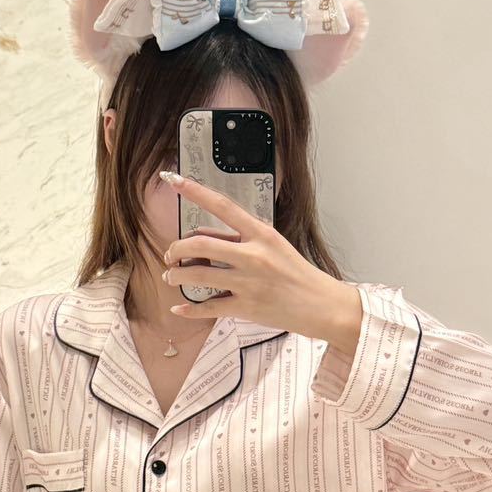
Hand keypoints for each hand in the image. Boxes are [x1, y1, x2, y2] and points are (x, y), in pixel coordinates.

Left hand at [159, 170, 361, 349]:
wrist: (321, 305)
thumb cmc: (297, 274)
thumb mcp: (275, 245)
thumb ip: (243, 238)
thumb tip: (204, 236)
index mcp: (261, 234)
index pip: (223, 206)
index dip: (195, 192)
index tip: (174, 181)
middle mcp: (253, 255)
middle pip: (199, 244)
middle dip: (176, 249)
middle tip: (170, 255)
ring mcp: (248, 282)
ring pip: (197, 276)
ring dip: (176, 276)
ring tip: (172, 277)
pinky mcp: (245, 307)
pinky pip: (207, 307)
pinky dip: (188, 310)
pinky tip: (178, 309)